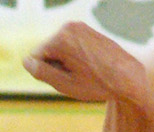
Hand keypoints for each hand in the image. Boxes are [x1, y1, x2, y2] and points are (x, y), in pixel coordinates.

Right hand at [23, 22, 148, 103]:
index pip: (35, 57)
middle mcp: (68, 27)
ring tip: (85, 70)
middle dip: (56, 64)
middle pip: (47, 50)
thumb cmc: (96, 84)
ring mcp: (79, 26)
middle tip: (78, 76)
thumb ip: (41, 72)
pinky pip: (70, 45)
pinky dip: (75, 55)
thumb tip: (26, 61)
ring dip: (66, 61)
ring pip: (58, 48)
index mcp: (60, 39)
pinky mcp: (87, 29)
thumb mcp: (64, 84)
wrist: (127, 78)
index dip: (47, 72)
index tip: (68, 78)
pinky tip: (90, 64)